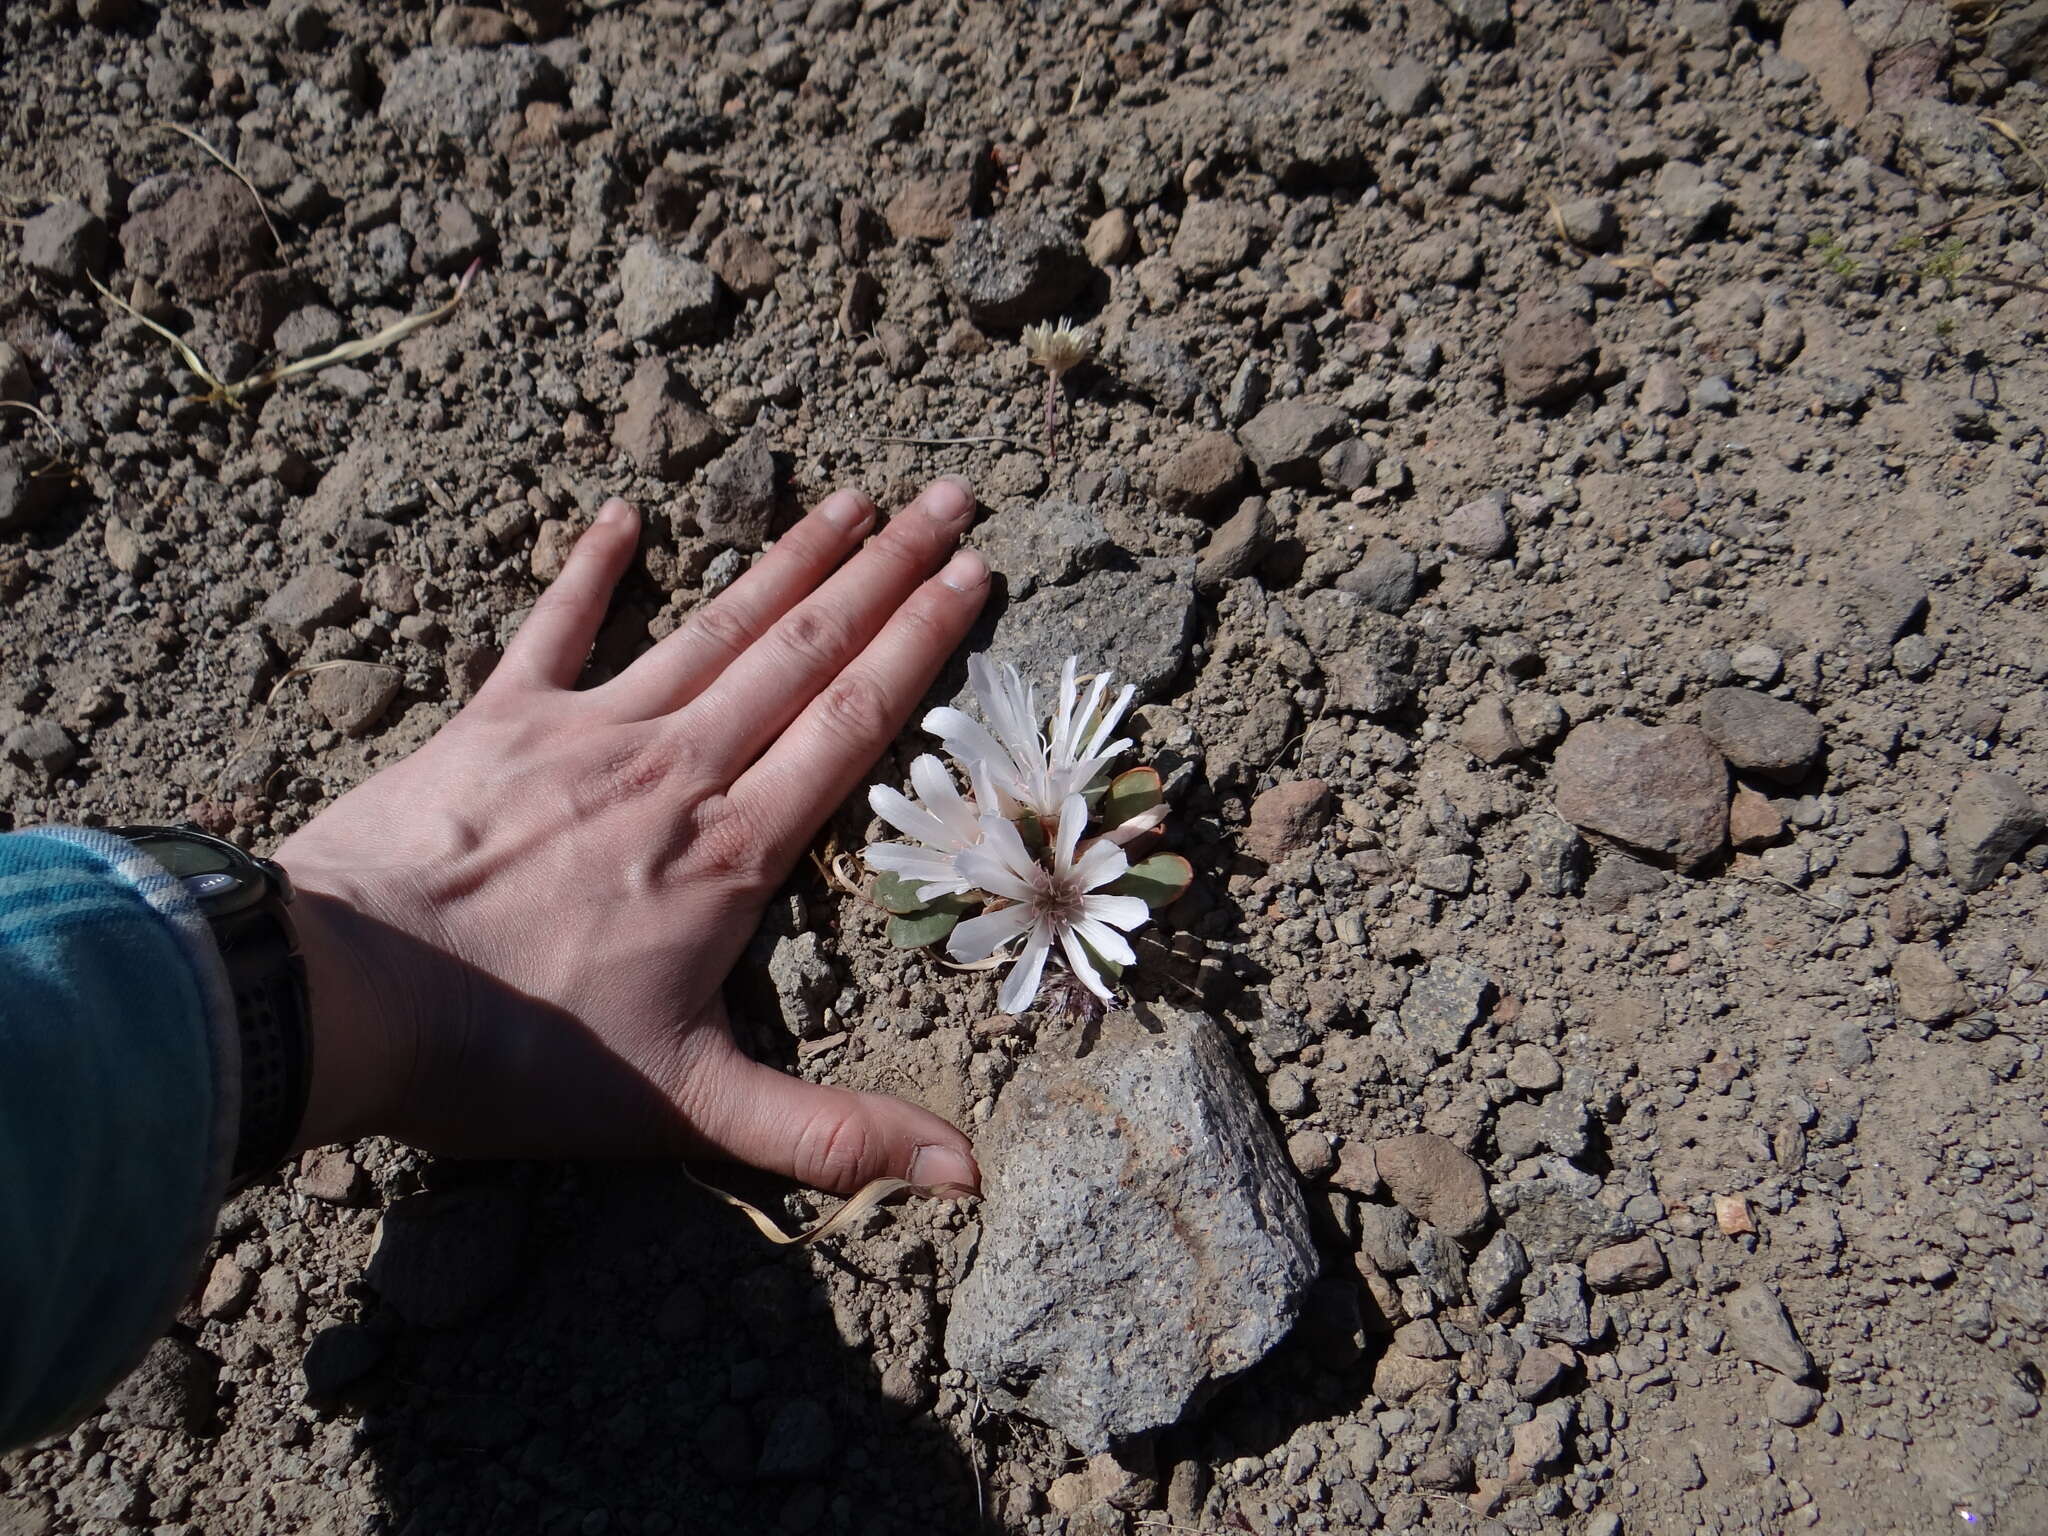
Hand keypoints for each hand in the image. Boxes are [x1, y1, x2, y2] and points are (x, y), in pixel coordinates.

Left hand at [274, 479, 988, 1195]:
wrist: (341, 996)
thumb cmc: (516, 1057)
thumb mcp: (690, 1111)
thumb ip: (830, 1135)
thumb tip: (969, 1178)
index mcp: (732, 853)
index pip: (853, 725)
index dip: (923, 644)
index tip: (977, 573)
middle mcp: (677, 769)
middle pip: (804, 651)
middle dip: (887, 570)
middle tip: (951, 496)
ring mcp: (586, 733)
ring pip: (713, 626)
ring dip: (788, 558)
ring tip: (852, 497)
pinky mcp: (494, 720)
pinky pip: (554, 627)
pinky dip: (589, 569)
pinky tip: (623, 513)